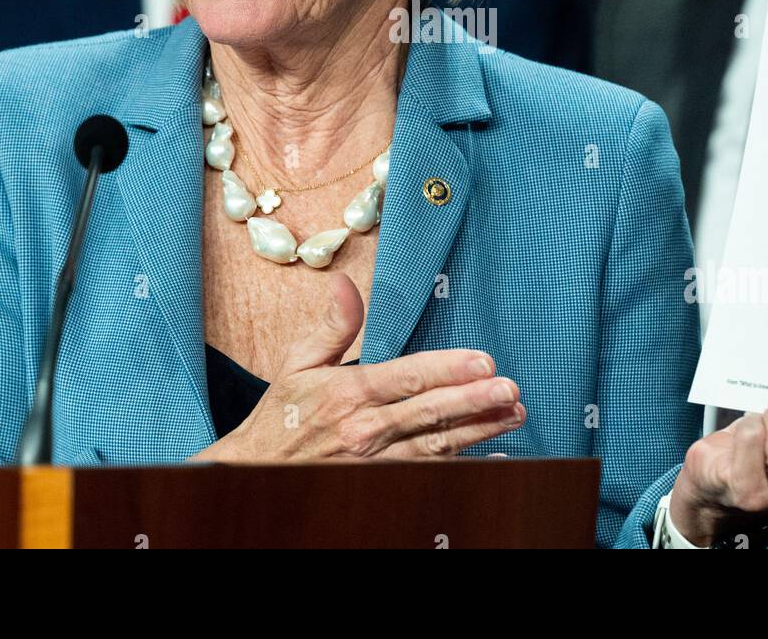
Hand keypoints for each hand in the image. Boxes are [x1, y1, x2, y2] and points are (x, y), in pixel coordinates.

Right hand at [188, 274, 524, 461]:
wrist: (255, 473)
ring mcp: (375, 463)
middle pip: (428, 414)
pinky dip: (464, 468)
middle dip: (473, 402)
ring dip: (478, 431)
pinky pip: (429, 476)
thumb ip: (333, 326)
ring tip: (512, 415)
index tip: (482, 360)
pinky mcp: (382, 486)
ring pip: (435, 446)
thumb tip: (345, 283)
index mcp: (348, 394)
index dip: (447, 369)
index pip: (406, 378)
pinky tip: (494, 459)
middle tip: (510, 390)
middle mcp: (365, 431)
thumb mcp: (298, 364)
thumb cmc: (282, 417)